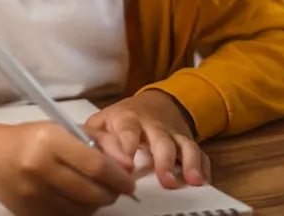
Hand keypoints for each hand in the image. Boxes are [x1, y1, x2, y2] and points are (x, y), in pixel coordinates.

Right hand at [0, 120, 136, 215]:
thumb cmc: (31, 140)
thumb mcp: (64, 129)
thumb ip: (100, 141)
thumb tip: (129, 165)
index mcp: (49, 140)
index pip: (97, 166)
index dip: (120, 177)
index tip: (129, 180)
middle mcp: (39, 168)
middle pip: (93, 192)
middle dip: (112, 193)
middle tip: (116, 187)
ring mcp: (33, 194)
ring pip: (84, 209)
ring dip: (96, 202)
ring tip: (94, 190)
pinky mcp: (30, 212)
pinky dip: (78, 210)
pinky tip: (75, 198)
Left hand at [84, 90, 210, 189]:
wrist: (154, 103)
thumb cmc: (123, 118)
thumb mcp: (102, 122)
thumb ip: (92, 137)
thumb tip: (79, 152)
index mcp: (128, 118)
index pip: (128, 130)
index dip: (128, 146)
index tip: (126, 165)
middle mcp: (153, 125)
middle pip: (161, 140)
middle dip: (164, 160)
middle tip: (166, 180)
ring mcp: (173, 133)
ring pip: (184, 145)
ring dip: (189, 163)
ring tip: (192, 181)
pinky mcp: (187, 142)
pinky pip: (201, 153)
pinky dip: (204, 167)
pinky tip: (203, 179)